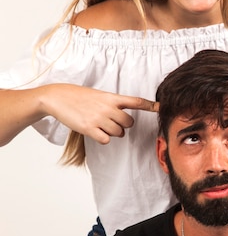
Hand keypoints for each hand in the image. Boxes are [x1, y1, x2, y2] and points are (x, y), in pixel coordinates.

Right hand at [40, 83, 158, 143]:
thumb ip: (112, 104)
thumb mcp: (98, 95)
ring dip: (113, 133)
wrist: (58, 98)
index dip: (150, 105)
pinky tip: (94, 131)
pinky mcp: (90, 129)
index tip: (161, 107)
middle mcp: (107, 107)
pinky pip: (106, 140)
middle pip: (129, 123)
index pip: (135, 101)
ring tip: (100, 125)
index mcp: (111, 97)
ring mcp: (99, 118)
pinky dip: (102, 138)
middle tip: (111, 121)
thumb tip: (123, 118)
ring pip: (119, 133)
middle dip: (123, 125)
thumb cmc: (78, 96)